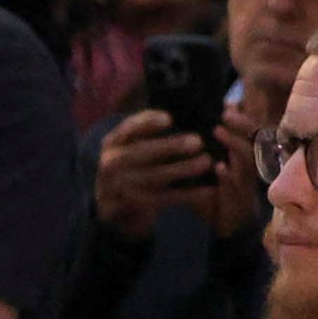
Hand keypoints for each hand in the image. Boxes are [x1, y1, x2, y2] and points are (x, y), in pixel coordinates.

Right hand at [90, 107, 208, 234]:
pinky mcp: (134, 205)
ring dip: (182, 170)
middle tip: (198, 142)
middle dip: (170, 147)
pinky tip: (207, 190)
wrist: (110, 203)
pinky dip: (186, 195)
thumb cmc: (133, 165)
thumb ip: (149, 131)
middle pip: (141, 153)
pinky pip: (162, 199)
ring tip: (207, 162)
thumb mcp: (132, 145)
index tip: (169, 119)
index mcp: (113, 142)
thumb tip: (186, 113)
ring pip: (153, 177)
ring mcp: (118, 186)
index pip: (128, 128)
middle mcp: (111, 163)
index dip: (147, 123)